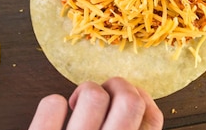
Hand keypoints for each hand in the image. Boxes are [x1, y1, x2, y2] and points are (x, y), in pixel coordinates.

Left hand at [28, 77, 162, 129]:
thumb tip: (140, 102)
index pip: (153, 117)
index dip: (143, 99)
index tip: (127, 99)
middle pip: (128, 98)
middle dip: (116, 87)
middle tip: (104, 97)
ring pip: (92, 93)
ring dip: (83, 93)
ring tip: (76, 110)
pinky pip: (53, 103)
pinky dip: (53, 104)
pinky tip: (55, 118)